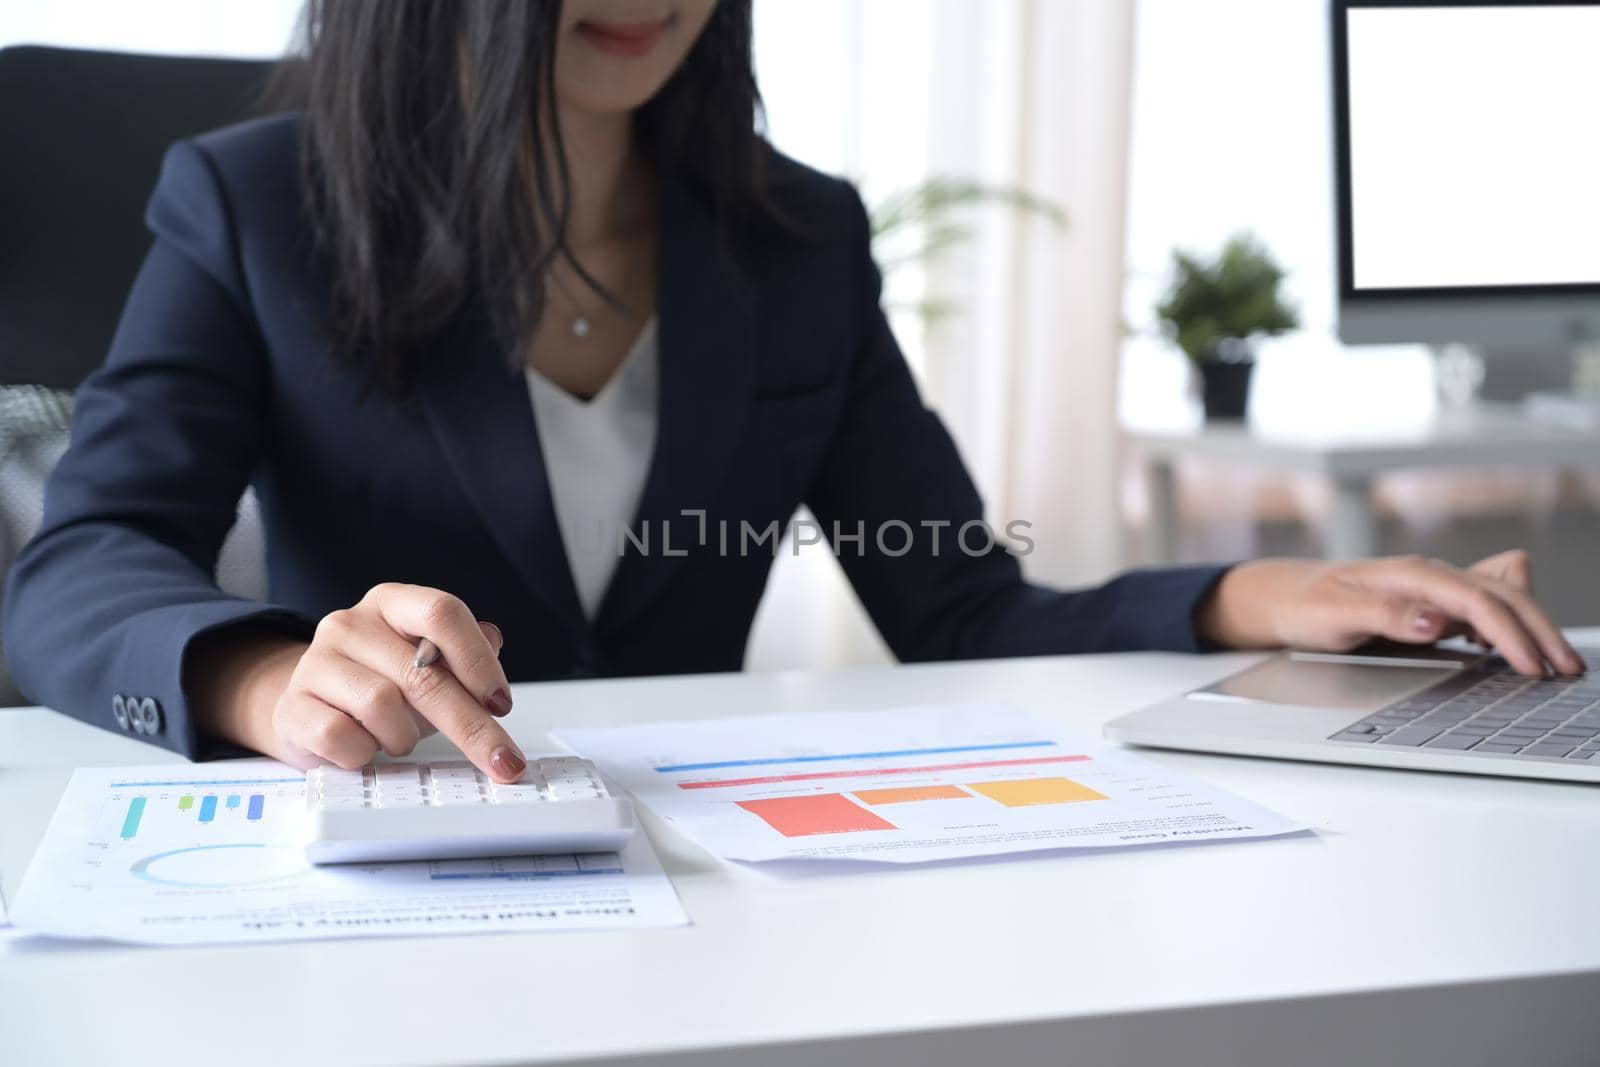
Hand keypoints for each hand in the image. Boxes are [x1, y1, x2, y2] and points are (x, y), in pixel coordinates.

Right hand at [192, 584, 524, 781]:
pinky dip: (365, 753)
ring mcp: (315, 663)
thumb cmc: (381, 684)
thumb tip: (494, 641)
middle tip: (503, 761)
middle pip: (422, 674)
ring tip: (400, 737)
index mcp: (391, 603)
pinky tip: (365, 747)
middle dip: (471, 726)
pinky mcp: (292, 707)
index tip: (501, 703)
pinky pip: (343, 738)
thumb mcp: (429, 664)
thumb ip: (465, 653)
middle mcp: (350, 624)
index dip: (478, 661)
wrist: (311, 707)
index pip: (442, 613)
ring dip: (405, 736)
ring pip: (383, 706)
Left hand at [1197, 549, 1583, 676]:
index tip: (1530, 665)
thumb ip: (1387, 616)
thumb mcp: (1337, 614)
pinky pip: (1485, 604)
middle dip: (1538, 630)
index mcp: (1413, 575)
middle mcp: (1430, 576)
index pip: (1479, 600)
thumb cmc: (1308, 604)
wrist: (1287, 596)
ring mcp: (1435, 588)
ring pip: (1502, 595)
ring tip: (1554, 661)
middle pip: (1503, 595)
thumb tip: (1437, 622)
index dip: (1510, 633)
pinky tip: (1512, 649)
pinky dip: (1508, 622)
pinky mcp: (1435, 603)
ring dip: (1531, 624)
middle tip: (1565, 669)